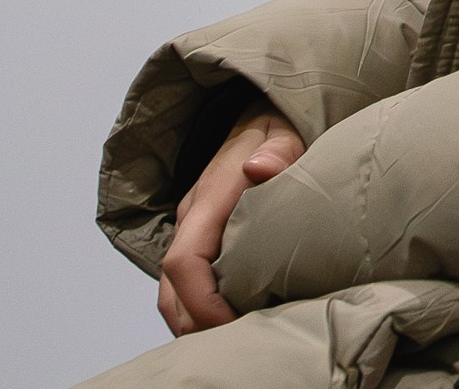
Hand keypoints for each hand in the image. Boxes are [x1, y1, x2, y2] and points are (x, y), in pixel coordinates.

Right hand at [156, 101, 302, 334]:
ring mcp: (193, 228)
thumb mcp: (287, 131)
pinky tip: (232, 321)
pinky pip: (188, 282)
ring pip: (173, 290)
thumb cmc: (280, 127)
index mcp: (211, 194)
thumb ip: (278, 150)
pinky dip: (200, 307)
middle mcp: (193, 216)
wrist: (264, 113)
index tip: (233, 323)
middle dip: (197, 324)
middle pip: (171, 288)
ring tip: (235, 340)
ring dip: (195, 320)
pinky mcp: (202, 237)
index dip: (202, 301)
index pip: (184, 260)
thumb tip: (259, 167)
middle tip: (240, 344)